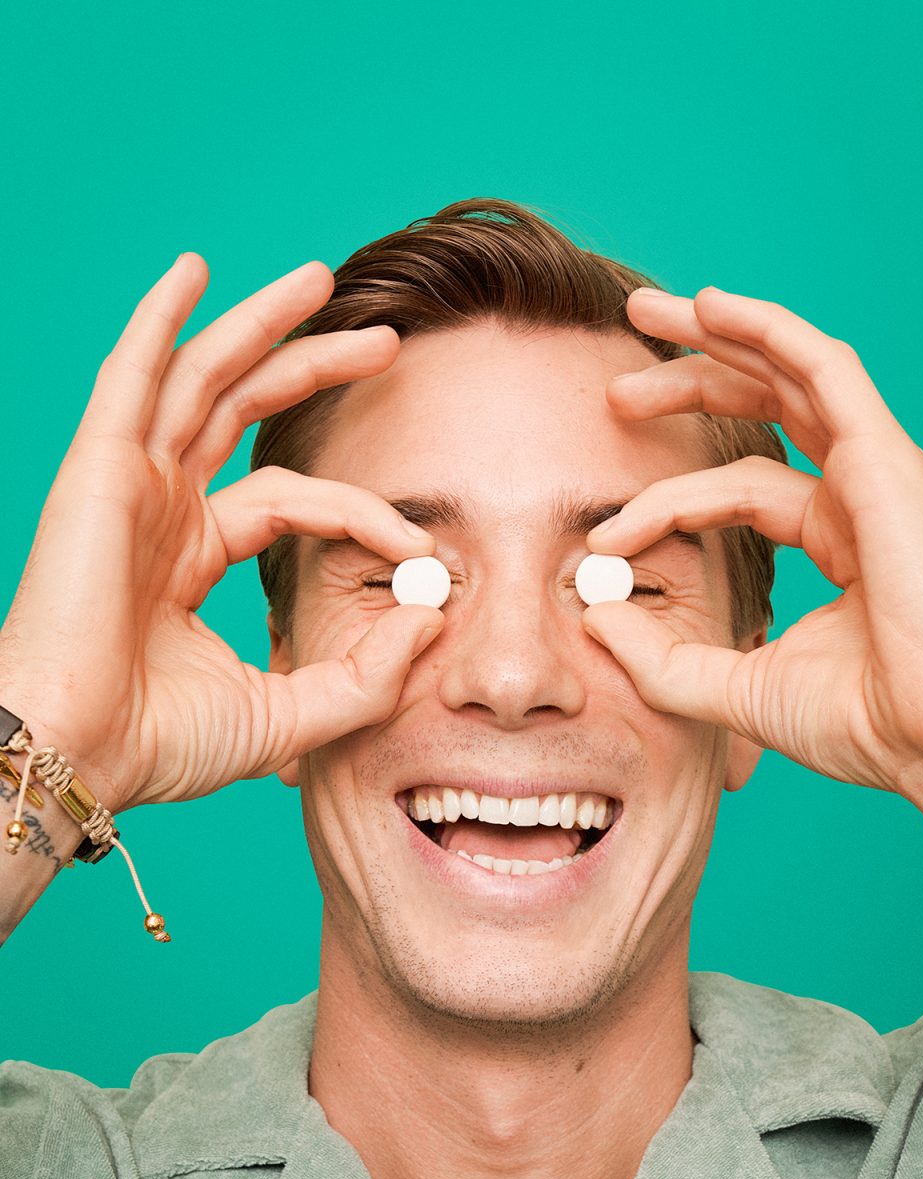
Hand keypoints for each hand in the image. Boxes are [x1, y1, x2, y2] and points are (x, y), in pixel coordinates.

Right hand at [0, 255, 442, 812]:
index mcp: (194, 556)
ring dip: (258, 325)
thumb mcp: (290, 712)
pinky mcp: (98, 472)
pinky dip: (159, 321)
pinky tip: (194, 271)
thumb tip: (433, 618)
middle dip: (315, 367)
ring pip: (200, 378)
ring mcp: (128, 485)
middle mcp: (162, 509)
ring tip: (320, 280)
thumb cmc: (160, 743)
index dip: (363, 513)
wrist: (80, 755)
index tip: (424, 547)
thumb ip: (366, 675)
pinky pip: (133, 379)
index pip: (294, 501)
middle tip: (388, 341)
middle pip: (245, 412)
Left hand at [583, 285, 922, 799]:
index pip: (738, 490)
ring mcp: (878, 471)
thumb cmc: (865, 725)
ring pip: (789, 375)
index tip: (602, 539)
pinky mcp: (886, 459)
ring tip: (642, 313)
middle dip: (690, 380)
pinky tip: (710, 306)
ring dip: (716, 338)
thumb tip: (592, 614)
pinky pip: (822, 370)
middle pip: (766, 411)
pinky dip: (767, 331)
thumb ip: (663, 657)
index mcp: (840, 538)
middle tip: (617, 382)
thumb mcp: (738, 688)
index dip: (665, 503)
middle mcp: (861, 494)